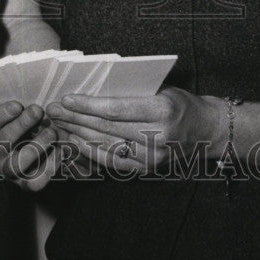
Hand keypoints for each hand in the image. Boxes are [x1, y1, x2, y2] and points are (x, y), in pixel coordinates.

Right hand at [0, 102, 57, 191]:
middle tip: (38, 110)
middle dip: (22, 124)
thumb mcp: (12, 114)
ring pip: (17, 164)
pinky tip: (59, 150)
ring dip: (36, 146)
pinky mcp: (24, 184)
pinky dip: (49, 166)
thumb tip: (33, 105)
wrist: (26, 148)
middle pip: (3, 141)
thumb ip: (18, 109)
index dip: (1, 115)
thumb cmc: (19, 123)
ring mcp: (7, 171)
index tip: (18, 105)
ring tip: (51, 131)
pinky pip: (35, 182)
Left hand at [47, 86, 223, 174]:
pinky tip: (74, 141)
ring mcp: (152, 157)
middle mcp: (157, 137)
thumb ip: (132, 92)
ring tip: (58, 124)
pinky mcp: (147, 170)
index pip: (117, 109)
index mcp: (162, 111)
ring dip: (77, 134)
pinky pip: (112, 161)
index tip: (67, 99)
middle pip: (107, 128)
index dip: (89, 105)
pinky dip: (90, 152)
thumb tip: (93, 89)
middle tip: (53, 109)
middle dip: (76, 118)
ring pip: (106, 146)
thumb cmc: (181, 103)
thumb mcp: (162, 89)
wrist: (207, 130)